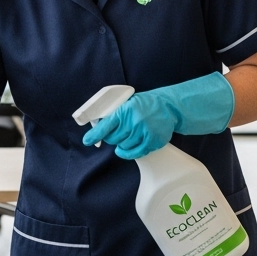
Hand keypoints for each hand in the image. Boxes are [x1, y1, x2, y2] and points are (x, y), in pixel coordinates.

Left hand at [82, 73, 233, 158]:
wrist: (169, 106)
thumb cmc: (146, 104)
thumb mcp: (129, 103)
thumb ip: (115, 113)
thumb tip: (98, 126)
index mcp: (125, 110)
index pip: (105, 125)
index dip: (94, 135)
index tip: (88, 141)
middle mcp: (133, 122)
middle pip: (113, 138)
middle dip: (112, 137)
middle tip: (117, 132)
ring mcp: (143, 132)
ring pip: (123, 146)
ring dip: (121, 144)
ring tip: (127, 135)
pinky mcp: (152, 141)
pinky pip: (134, 152)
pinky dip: (128, 152)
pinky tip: (126, 149)